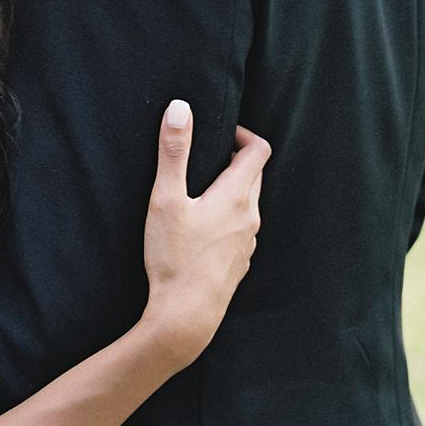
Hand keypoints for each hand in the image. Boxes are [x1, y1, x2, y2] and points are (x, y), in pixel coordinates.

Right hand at [141, 101, 269, 369]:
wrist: (185, 317)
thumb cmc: (174, 257)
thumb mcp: (166, 199)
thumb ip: (173, 152)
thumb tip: (180, 108)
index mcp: (237, 196)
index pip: (258, 151)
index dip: (242, 134)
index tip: (218, 131)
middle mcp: (251, 218)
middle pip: (254, 176)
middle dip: (234, 159)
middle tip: (204, 156)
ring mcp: (247, 244)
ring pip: (248, 204)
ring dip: (231, 190)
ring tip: (199, 192)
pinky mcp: (238, 264)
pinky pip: (240, 231)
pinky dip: (227, 219)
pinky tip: (200, 230)